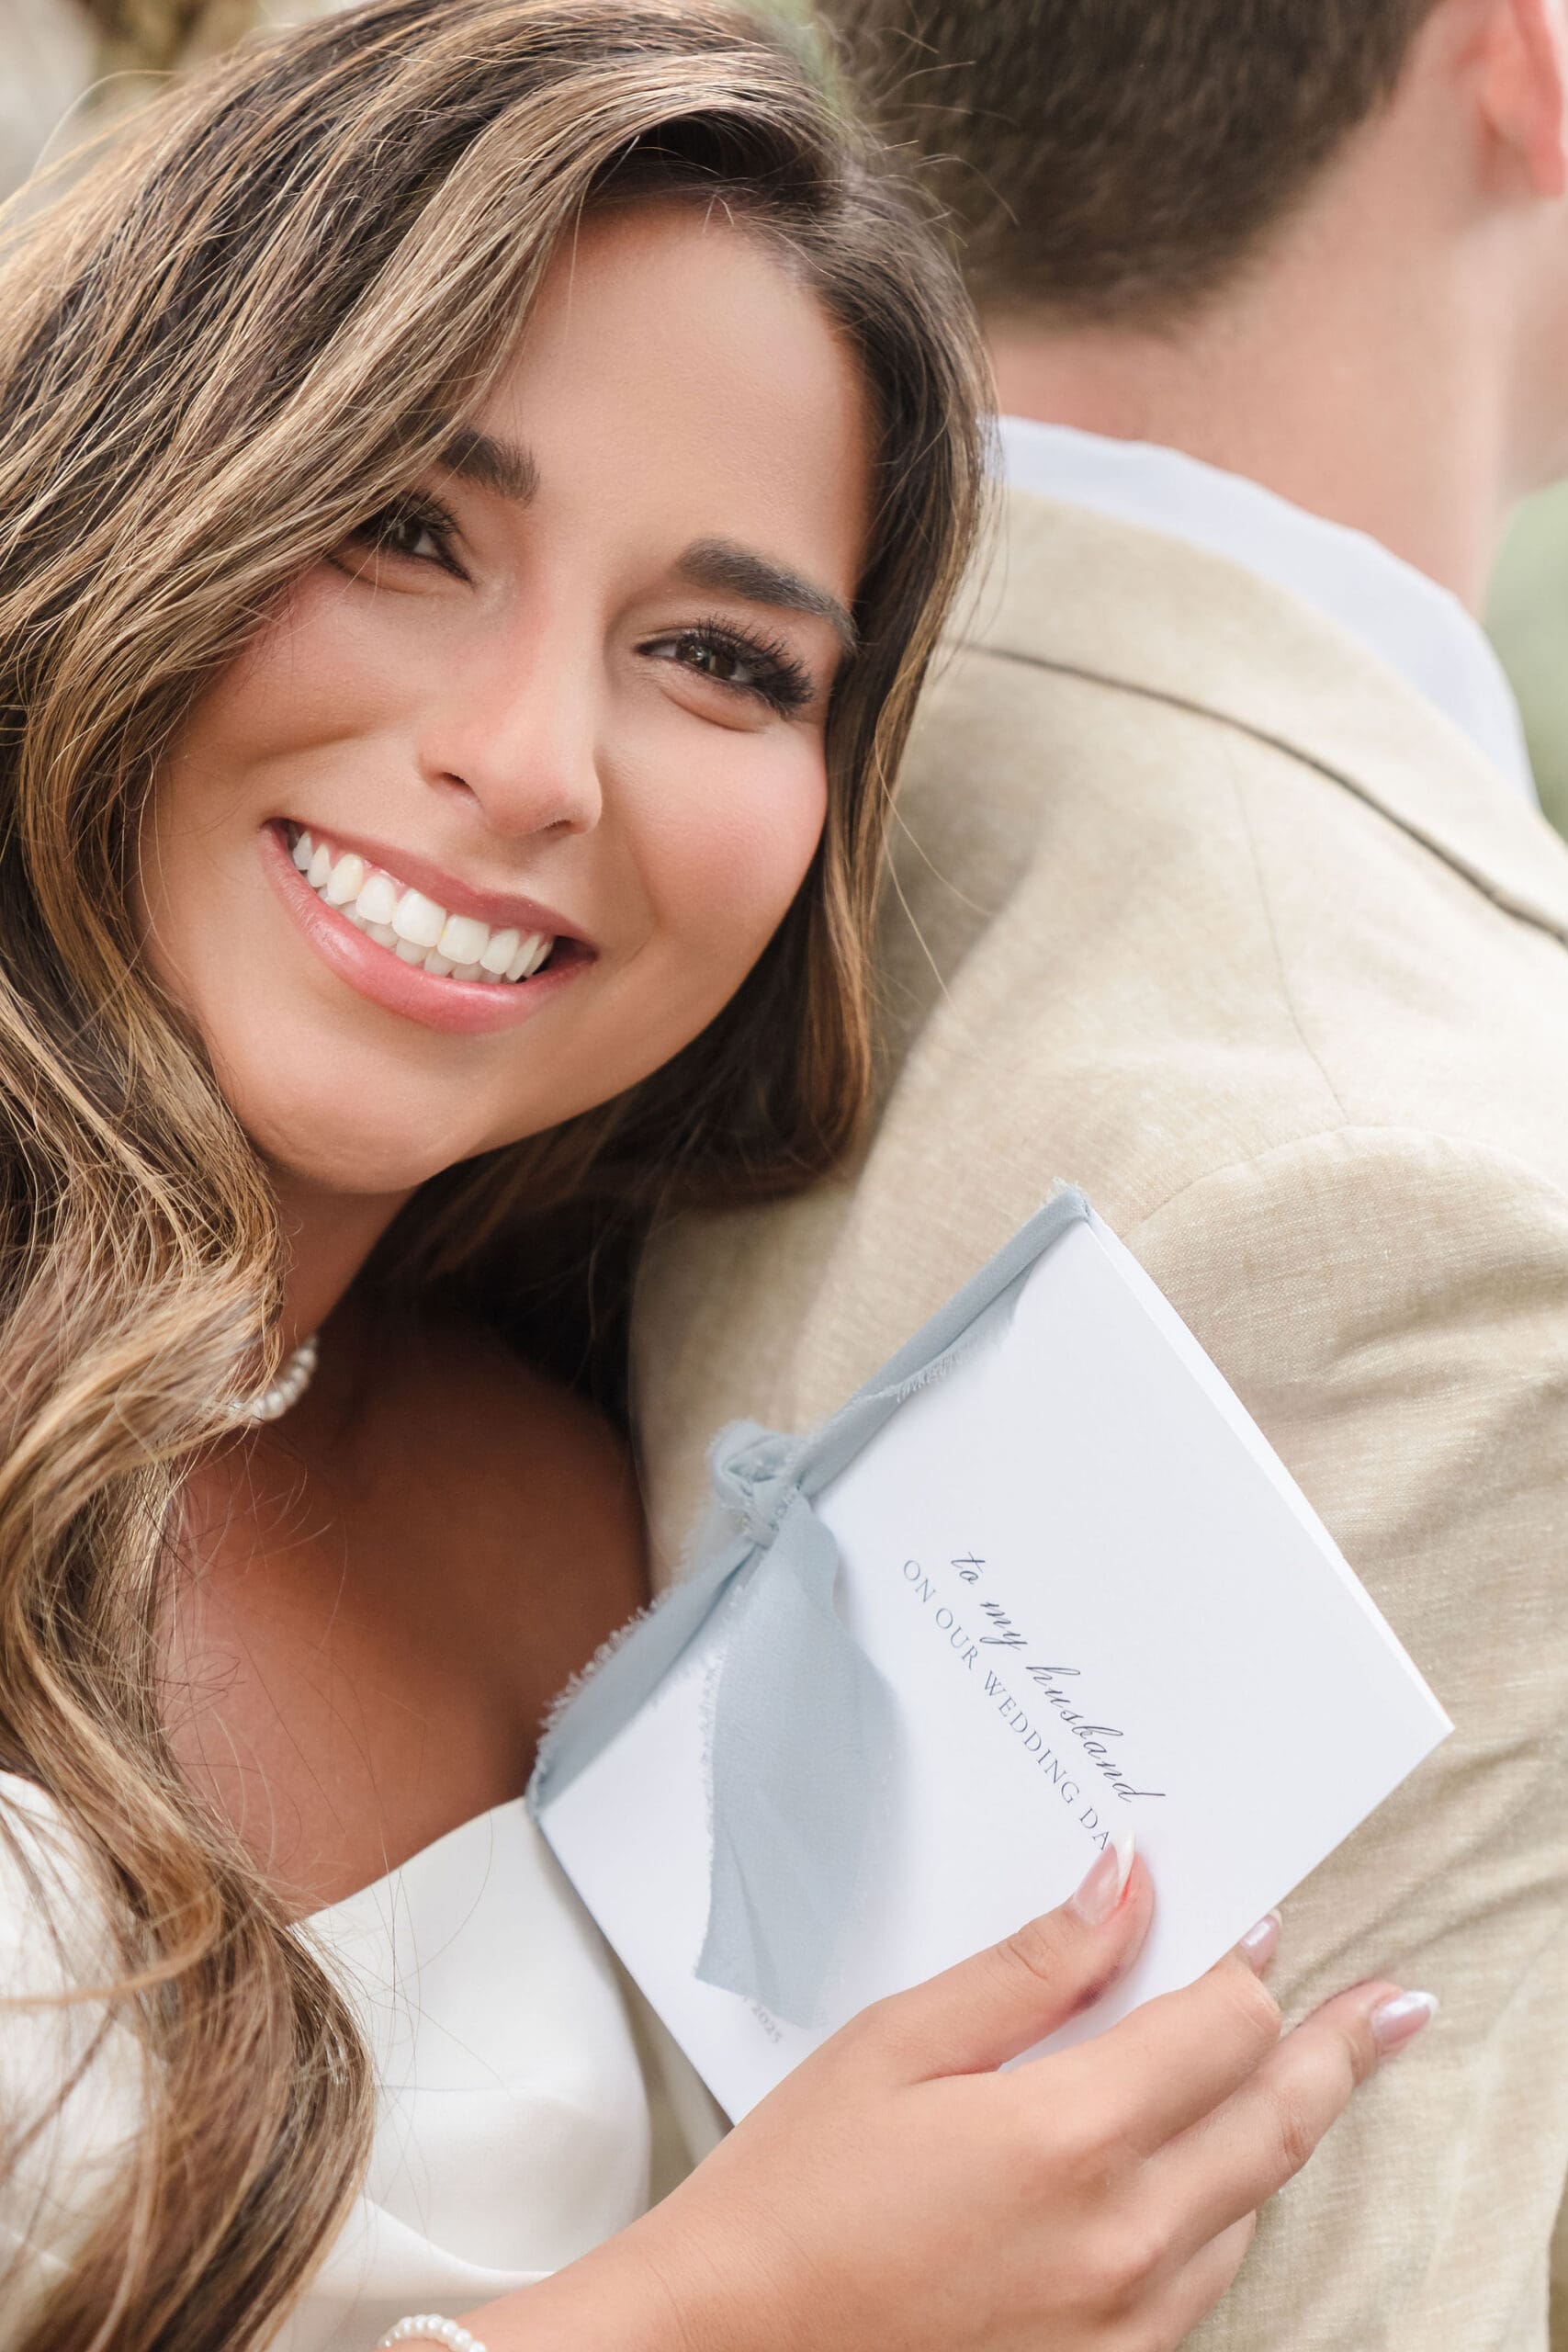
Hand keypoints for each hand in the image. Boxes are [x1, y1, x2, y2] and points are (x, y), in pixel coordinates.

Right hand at [474, 1845, 1433, 2351]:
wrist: (730, 2346)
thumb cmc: (793, 2194)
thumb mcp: (895, 2045)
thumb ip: (1026, 1967)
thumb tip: (1119, 1888)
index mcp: (1068, 2140)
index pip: (1220, 2029)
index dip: (1242, 1966)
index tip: (1251, 1925)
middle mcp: (1122, 2239)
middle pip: (1274, 2119)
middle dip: (1339, 2047)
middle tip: (1392, 2005)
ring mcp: (1123, 2319)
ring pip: (1251, 2203)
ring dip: (1280, 2125)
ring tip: (1309, 2067)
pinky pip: (1208, 2276)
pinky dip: (1228, 2206)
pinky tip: (1215, 2171)